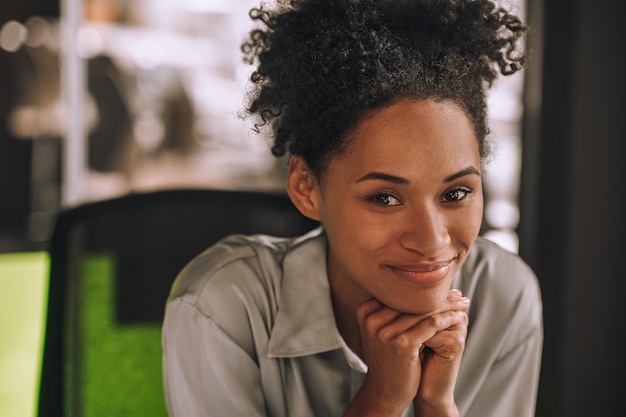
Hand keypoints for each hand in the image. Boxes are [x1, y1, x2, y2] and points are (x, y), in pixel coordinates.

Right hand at [347, 290, 468, 416]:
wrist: (384, 391)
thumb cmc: (389, 358)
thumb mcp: (383, 330)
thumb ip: (392, 309)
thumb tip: (417, 285)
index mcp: (366, 311)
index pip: (401, 294)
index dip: (425, 290)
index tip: (444, 288)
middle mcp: (372, 318)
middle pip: (412, 301)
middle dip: (439, 296)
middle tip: (459, 294)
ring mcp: (385, 331)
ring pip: (424, 311)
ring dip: (448, 306)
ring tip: (463, 304)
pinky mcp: (402, 344)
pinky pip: (431, 325)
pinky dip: (448, 319)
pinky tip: (460, 317)